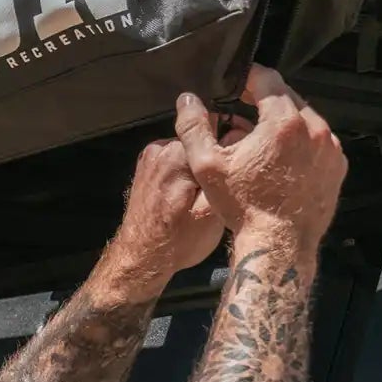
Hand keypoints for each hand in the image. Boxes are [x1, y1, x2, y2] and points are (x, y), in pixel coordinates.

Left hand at [97, 139, 228, 302]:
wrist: (143, 257)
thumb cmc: (178, 241)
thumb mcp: (215, 210)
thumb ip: (226, 171)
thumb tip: (237, 140)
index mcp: (179, 154)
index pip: (218, 124)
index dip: (234, 142)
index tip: (238, 162)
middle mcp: (161, 148)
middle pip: (203, 135)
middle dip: (216, 155)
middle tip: (222, 185)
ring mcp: (151, 156)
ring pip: (190, 148)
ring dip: (201, 164)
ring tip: (204, 193)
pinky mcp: (146, 167)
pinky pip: (175, 158)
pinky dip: (186, 171)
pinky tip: (188, 194)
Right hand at [173, 66, 344, 255]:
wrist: (279, 245)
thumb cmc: (244, 206)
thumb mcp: (207, 165)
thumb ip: (194, 127)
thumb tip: (187, 100)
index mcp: (283, 122)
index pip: (268, 78)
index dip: (249, 76)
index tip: (237, 82)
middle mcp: (314, 129)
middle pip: (289, 96)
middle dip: (266, 97)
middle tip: (246, 106)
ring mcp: (330, 148)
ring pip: (306, 117)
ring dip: (285, 119)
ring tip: (263, 135)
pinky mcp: (338, 166)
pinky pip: (319, 141)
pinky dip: (302, 141)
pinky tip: (283, 157)